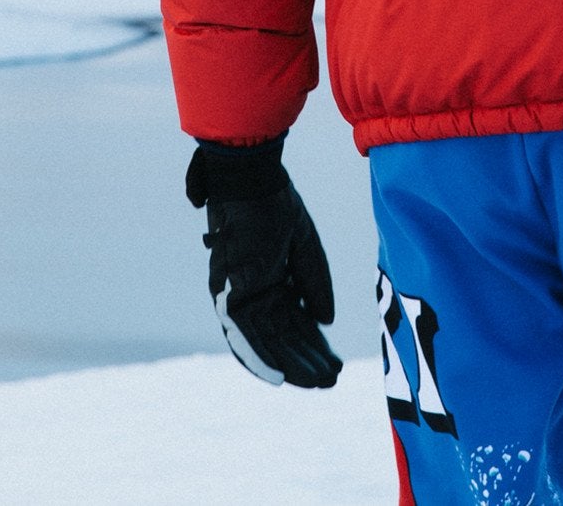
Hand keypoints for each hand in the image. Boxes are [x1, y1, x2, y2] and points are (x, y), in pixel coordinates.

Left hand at [187, 137, 341, 387]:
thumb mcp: (306, 249)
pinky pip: (244, 335)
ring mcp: (237, 295)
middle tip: (332, 380)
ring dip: (291, 364)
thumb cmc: (276, 205)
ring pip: (266, 342)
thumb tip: (325, 322)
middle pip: (280, 337)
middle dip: (307, 360)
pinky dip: (261, 358)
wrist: (252, 180)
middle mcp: (250, 293)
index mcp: (268, 281)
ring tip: (318, 383)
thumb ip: (315, 285)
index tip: (334, 363)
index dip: (313, 344)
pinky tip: (282, 377)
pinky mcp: (229, 294)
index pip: (293, 322)